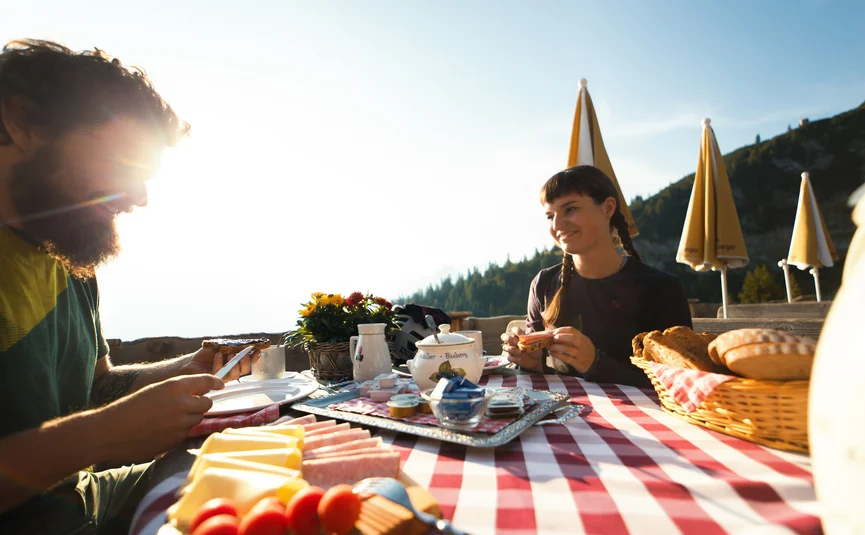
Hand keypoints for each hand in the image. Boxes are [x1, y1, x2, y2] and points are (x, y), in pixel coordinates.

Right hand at [98, 374, 223, 460]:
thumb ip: (178, 390)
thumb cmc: (131, 407)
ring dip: (189, 418)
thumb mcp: (155, 389)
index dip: (215, 382)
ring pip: (197, 419)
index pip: (206, 381)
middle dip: (200, 403)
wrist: (111, 431)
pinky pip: (187, 433)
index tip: (221, 384)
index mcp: (175, 386)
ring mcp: (181, 423)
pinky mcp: (177, 439)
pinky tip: (162, 430)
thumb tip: (200, 393)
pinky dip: (180, 431)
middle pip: (207, 403)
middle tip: (187, 405)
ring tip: (168, 418)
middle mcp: (182, 403)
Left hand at [183, 346, 261, 381]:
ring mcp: (224, 377)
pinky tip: (217, 355)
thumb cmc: (206, 354)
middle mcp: (232, 371)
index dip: (254, 358)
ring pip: (235, 375)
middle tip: (243, 354)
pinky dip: (220, 363)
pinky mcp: (214, 380)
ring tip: (229, 354)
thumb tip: (241, 344)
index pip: (249, 362)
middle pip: (245, 371)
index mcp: (236, 363)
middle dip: (246, 362)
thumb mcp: (220, 346)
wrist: (191, 362)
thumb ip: (231, 346)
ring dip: (234, 363)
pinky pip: (220, 373)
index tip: (257, 351)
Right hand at [500, 327, 542, 371]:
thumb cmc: (535, 348)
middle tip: (516, 343)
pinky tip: (520, 358)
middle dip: (508, 339)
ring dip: (511, 349)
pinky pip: (509, 357)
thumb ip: (529, 338)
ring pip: (505, 347)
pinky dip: (514, 358)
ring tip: (519, 352)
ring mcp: (511, 349)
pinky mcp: (511, 357)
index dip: (515, 331)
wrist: (536, 359)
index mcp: (518, 336)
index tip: (520, 335)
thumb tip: (526, 335)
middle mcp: (513, 341)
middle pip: (504, 336)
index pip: (514, 329)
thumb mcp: (534, 342)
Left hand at [547, 327, 595, 372]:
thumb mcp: (581, 341)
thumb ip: (571, 337)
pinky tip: (552, 353)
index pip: (572, 330)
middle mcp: (582, 345)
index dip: (561, 330)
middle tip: (552, 339)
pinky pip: (566, 358)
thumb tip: (554, 333)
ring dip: (556, 347)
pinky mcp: (578, 363)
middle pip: (572, 338)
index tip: (554, 332)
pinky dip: (558, 355)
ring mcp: (580, 354)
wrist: (595, 363)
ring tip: (550, 347)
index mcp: (582, 337)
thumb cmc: (584, 350)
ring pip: (568, 349)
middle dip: (560, 337)